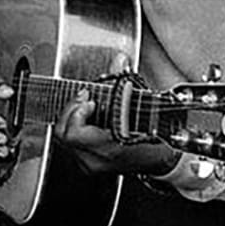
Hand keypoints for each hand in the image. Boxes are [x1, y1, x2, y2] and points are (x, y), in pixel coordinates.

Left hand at [54, 89, 178, 178]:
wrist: (160, 162)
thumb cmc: (155, 140)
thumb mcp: (141, 111)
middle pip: (64, 134)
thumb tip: (119, 60)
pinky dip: (74, 128)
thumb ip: (124, 83)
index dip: (77, 111)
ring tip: (85, 107)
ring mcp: (89, 165)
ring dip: (71, 118)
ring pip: (64, 139)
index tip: (89, 98)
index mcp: (109, 149)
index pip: (74, 133)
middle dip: (71, 111)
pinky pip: (70, 145)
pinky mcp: (87, 165)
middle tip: (84, 99)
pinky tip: (85, 119)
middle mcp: (95, 160)